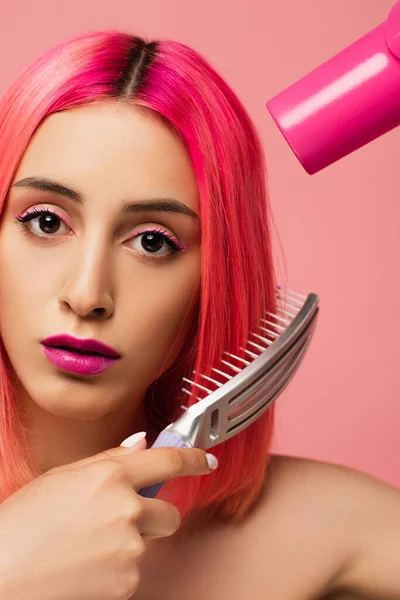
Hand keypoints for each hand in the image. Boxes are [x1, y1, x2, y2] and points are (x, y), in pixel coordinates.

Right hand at [0, 434, 216, 599]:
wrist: (1, 574)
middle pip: (170, 514)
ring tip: (87, 547)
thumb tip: (141, 444)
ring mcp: (129, 548)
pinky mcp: (127, 583)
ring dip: (129, 546)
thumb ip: (108, 460)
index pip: (167, 461)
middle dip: (154, 518)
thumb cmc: (21, 524)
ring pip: (148, 546)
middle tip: (119, 523)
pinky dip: (115, 572)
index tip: (205, 459)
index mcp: (110, 477)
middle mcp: (126, 510)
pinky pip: (133, 573)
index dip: (192, 459)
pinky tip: (85, 567)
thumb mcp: (62, 477)